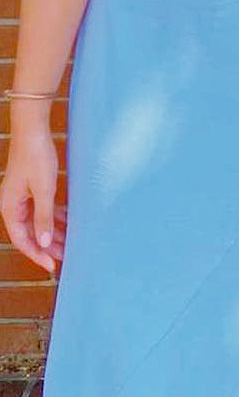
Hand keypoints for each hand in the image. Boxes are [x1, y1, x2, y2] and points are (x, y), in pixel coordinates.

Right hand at [0, 129, 65, 274]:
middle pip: (31, 233)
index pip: (22, 240)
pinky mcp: (32, 188)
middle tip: (67, 256)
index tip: (53, 265)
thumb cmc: (36, 157)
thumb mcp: (43, 190)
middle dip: (48, 246)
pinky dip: (55, 217)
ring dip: (54, 232)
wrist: (33, 130)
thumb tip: (45, 243)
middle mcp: (13, 205)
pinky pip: (43, 210)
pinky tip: (69, 222)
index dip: (37, 254)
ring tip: (71, 242)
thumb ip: (44, 217)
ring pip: (38, 222)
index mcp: (9, 208)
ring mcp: (22, 197)